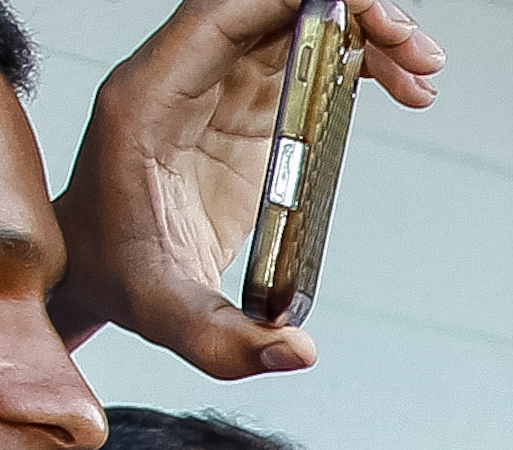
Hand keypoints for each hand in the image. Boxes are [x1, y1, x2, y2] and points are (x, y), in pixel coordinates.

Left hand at [50, 0, 446, 376]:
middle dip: (346, 11)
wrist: (91, 270)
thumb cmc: (114, 278)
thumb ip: (224, 342)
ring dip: (360, 32)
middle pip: (267, 6)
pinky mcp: (241, 107)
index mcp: (149, 98)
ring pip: (292, 24)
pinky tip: (397, 88)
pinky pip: (302, 59)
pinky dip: (352, 62)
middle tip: (414, 52)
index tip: (358, 10)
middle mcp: (181, 77)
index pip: (221, 14)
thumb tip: (298, 352)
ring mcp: (214, 86)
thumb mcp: (164, 316)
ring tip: (421, 72)